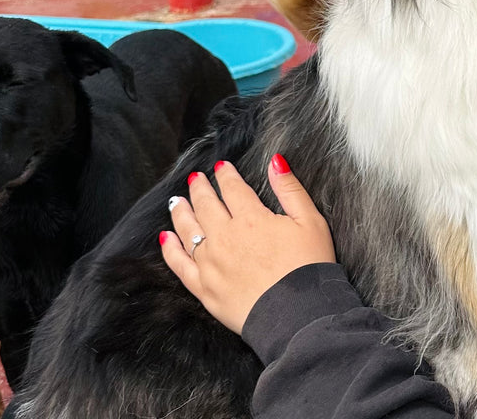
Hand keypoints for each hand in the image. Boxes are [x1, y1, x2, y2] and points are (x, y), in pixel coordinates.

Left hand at [160, 155, 335, 333]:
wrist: (299, 314)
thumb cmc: (309, 268)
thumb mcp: (311, 222)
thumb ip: (290, 190)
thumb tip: (276, 162)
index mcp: (251, 218)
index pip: (232, 189)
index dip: (226, 175)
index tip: (222, 168)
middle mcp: (225, 237)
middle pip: (206, 205)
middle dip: (200, 188)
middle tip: (195, 179)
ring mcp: (210, 263)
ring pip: (188, 230)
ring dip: (181, 212)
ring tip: (177, 201)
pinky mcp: (204, 288)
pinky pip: (179, 264)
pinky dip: (169, 249)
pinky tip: (165, 238)